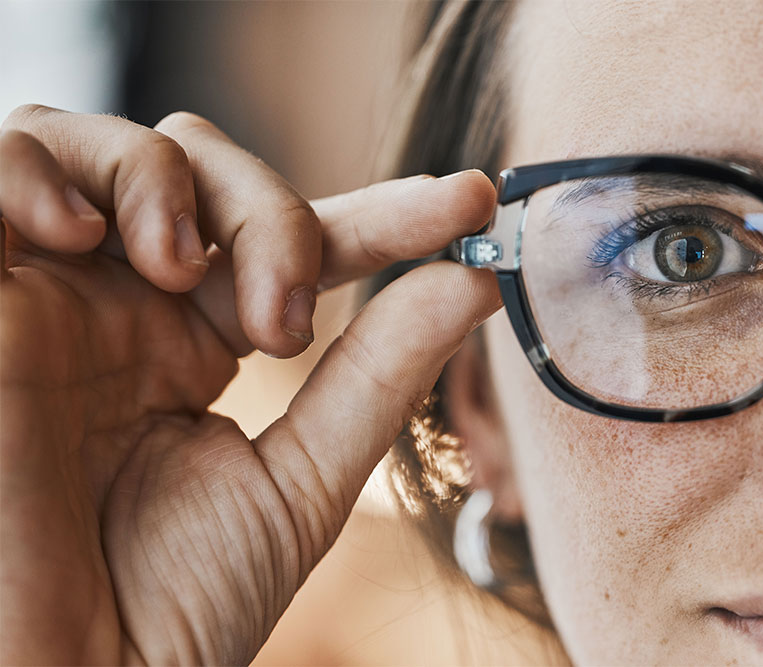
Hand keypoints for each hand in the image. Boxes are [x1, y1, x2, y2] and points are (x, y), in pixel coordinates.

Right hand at [0, 106, 500, 663]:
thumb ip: (378, 374)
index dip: (389, 211)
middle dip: (269, 211)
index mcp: (198, 339)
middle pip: (206, 166)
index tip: (474, 202)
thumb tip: (473, 279)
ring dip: (164, 179)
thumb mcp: (299, 480)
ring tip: (180, 271)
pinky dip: (46, 167)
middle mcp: (125, 302)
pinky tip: (82, 235)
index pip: (303, 239)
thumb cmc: (172, 606)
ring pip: (104, 143)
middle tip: (284, 319)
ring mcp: (49, 289)